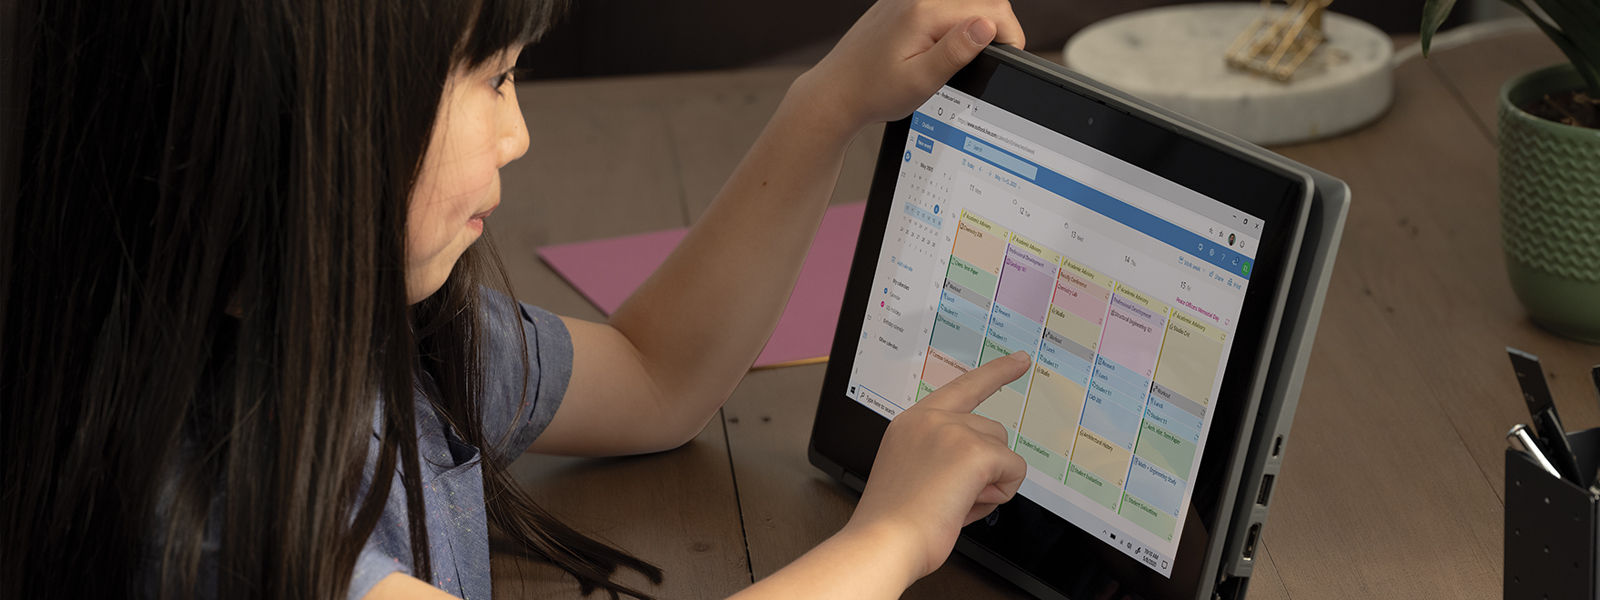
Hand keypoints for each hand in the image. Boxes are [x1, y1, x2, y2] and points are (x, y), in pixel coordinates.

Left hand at [795, 0, 1025, 138]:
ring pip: (963, 0)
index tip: (1009, 58)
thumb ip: (956, 51)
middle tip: (987, 60)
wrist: (835, 93)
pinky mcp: (902, 4)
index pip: (992, 9)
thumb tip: (987, 26)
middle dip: (996, 27)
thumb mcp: (920, 81)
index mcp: (924, 12)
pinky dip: (955, 20)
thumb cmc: (872, 92)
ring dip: (976, 21)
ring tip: (967, 54)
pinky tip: (944, 45)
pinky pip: (943, 3)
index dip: (1010, 34)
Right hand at [843, 351, 1030, 583]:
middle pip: (992, 430)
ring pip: (1004, 451)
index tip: (1020, 360)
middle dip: (986, 466)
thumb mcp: (913, 472)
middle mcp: (931, 418)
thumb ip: (942, 456)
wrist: (884, 541)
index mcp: (912, 422)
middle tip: (952, 497)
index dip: (996, 372)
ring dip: (991, 482)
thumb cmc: (894, 522)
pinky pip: (1014, 470)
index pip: (963, 386)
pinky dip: (1000, 493)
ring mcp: (953, 430)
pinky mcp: (974, 450)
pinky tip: (966, 504)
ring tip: (953, 502)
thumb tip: (982, 469)